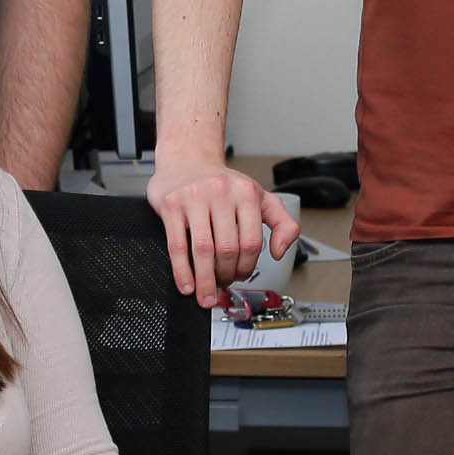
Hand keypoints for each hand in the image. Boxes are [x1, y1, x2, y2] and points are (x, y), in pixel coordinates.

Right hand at [144, 154, 297, 303]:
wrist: (188, 159)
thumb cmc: (223, 184)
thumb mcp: (260, 197)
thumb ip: (282, 222)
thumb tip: (280, 251)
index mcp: (246, 193)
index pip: (252, 242)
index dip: (247, 267)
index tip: (240, 277)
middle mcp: (221, 193)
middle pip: (227, 249)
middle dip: (226, 275)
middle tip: (222, 285)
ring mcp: (194, 198)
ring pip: (203, 250)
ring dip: (205, 280)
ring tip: (206, 295)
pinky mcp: (171, 205)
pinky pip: (177, 245)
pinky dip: (182, 271)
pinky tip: (187, 285)